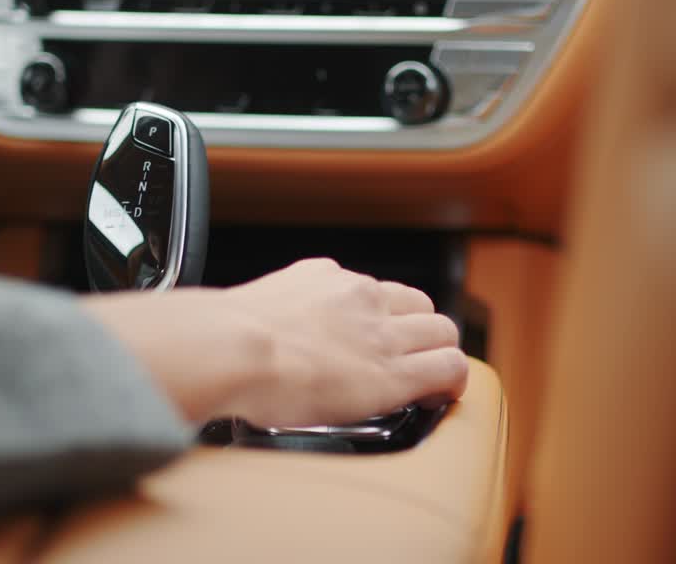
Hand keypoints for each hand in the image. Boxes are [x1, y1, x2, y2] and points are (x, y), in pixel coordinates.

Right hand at [81, 259, 468, 426]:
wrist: (230, 348)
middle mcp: (360, 296)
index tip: (377, 336)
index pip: (374, 290)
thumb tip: (241, 332)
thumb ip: (264, 314)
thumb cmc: (223, 338)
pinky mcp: (392, 371)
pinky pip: (449, 367)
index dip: (385, 316)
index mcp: (325, 279)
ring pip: (442, 330)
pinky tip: (441, 396)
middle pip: (420, 304)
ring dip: (440, 352)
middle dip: (420, 331)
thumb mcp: (250, 307)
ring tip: (430, 378)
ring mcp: (380, 332)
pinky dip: (452, 381)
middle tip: (410, 358)